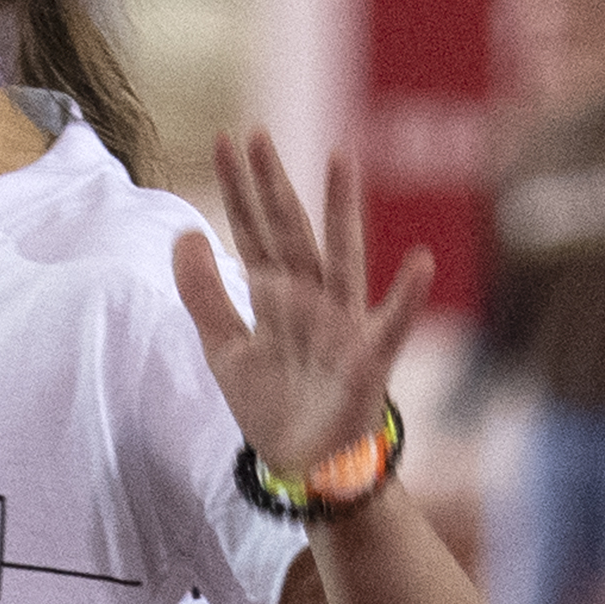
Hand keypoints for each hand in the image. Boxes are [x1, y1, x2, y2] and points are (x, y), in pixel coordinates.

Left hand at [171, 131, 431, 479]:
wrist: (308, 469)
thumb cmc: (275, 407)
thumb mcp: (225, 349)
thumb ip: (203, 294)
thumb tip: (184, 233)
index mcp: (278, 296)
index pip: (253, 232)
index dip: (238, 191)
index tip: (224, 140)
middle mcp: (312, 301)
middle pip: (289, 234)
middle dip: (272, 187)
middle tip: (257, 135)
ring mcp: (343, 327)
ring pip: (340, 259)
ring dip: (340, 211)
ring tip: (340, 161)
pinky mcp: (367, 362)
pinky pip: (391, 325)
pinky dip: (408, 296)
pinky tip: (420, 263)